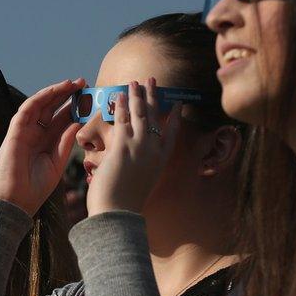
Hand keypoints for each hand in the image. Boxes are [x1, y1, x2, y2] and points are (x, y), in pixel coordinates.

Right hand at [0, 78, 85, 215]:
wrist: (14, 202)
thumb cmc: (34, 189)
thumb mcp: (56, 163)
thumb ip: (65, 143)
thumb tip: (78, 122)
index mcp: (46, 143)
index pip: (62, 120)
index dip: (76, 108)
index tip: (92, 99)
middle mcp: (36, 135)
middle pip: (52, 109)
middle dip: (68, 95)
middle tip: (84, 83)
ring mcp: (25, 132)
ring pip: (41, 105)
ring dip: (56, 92)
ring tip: (73, 83)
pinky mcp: (15, 131)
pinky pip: (27, 109)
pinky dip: (41, 98)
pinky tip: (55, 90)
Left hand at [86, 78, 181, 214]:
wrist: (117, 214)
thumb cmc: (123, 204)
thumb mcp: (138, 184)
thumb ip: (138, 170)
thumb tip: (127, 166)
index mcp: (161, 161)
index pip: (172, 133)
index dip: (175, 117)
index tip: (177, 104)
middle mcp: (154, 151)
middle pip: (156, 117)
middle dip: (153, 97)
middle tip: (152, 81)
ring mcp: (140, 147)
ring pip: (140, 114)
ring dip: (137, 95)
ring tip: (134, 82)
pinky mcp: (123, 146)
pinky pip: (123, 120)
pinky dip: (121, 106)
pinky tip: (119, 95)